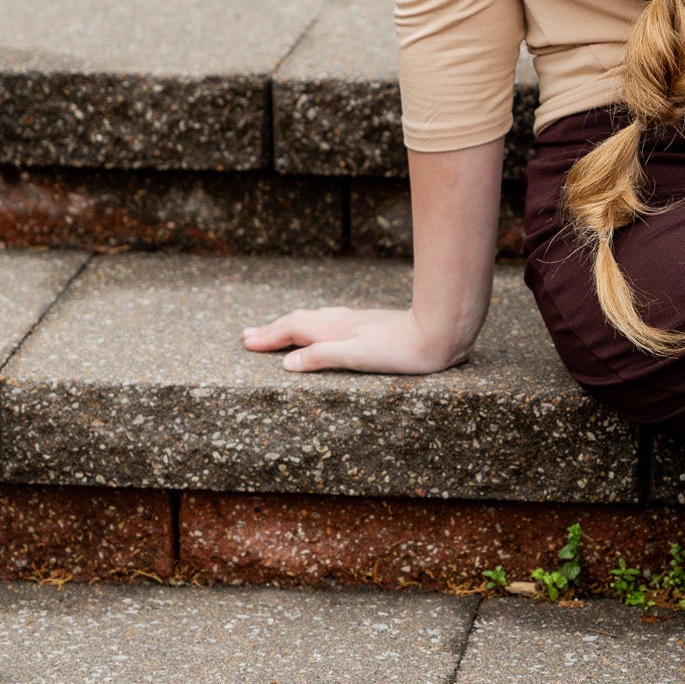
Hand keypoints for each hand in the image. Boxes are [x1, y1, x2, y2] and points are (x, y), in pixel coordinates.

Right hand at [241, 305, 471, 373]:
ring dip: (289, 325)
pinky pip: (328, 320)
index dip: (268, 338)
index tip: (245, 343)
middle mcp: (341, 323)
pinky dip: (311, 323)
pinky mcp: (368, 325)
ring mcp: (354, 322)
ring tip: (274, 330)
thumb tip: (286, 364)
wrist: (438, 332)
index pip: (291, 331)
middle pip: (298, 322)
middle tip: (247, 336)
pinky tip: (320, 326)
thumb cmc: (401, 350)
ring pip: (313, 319)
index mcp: (334, 331)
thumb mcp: (358, 357)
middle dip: (272, 329)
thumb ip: (322, 357)